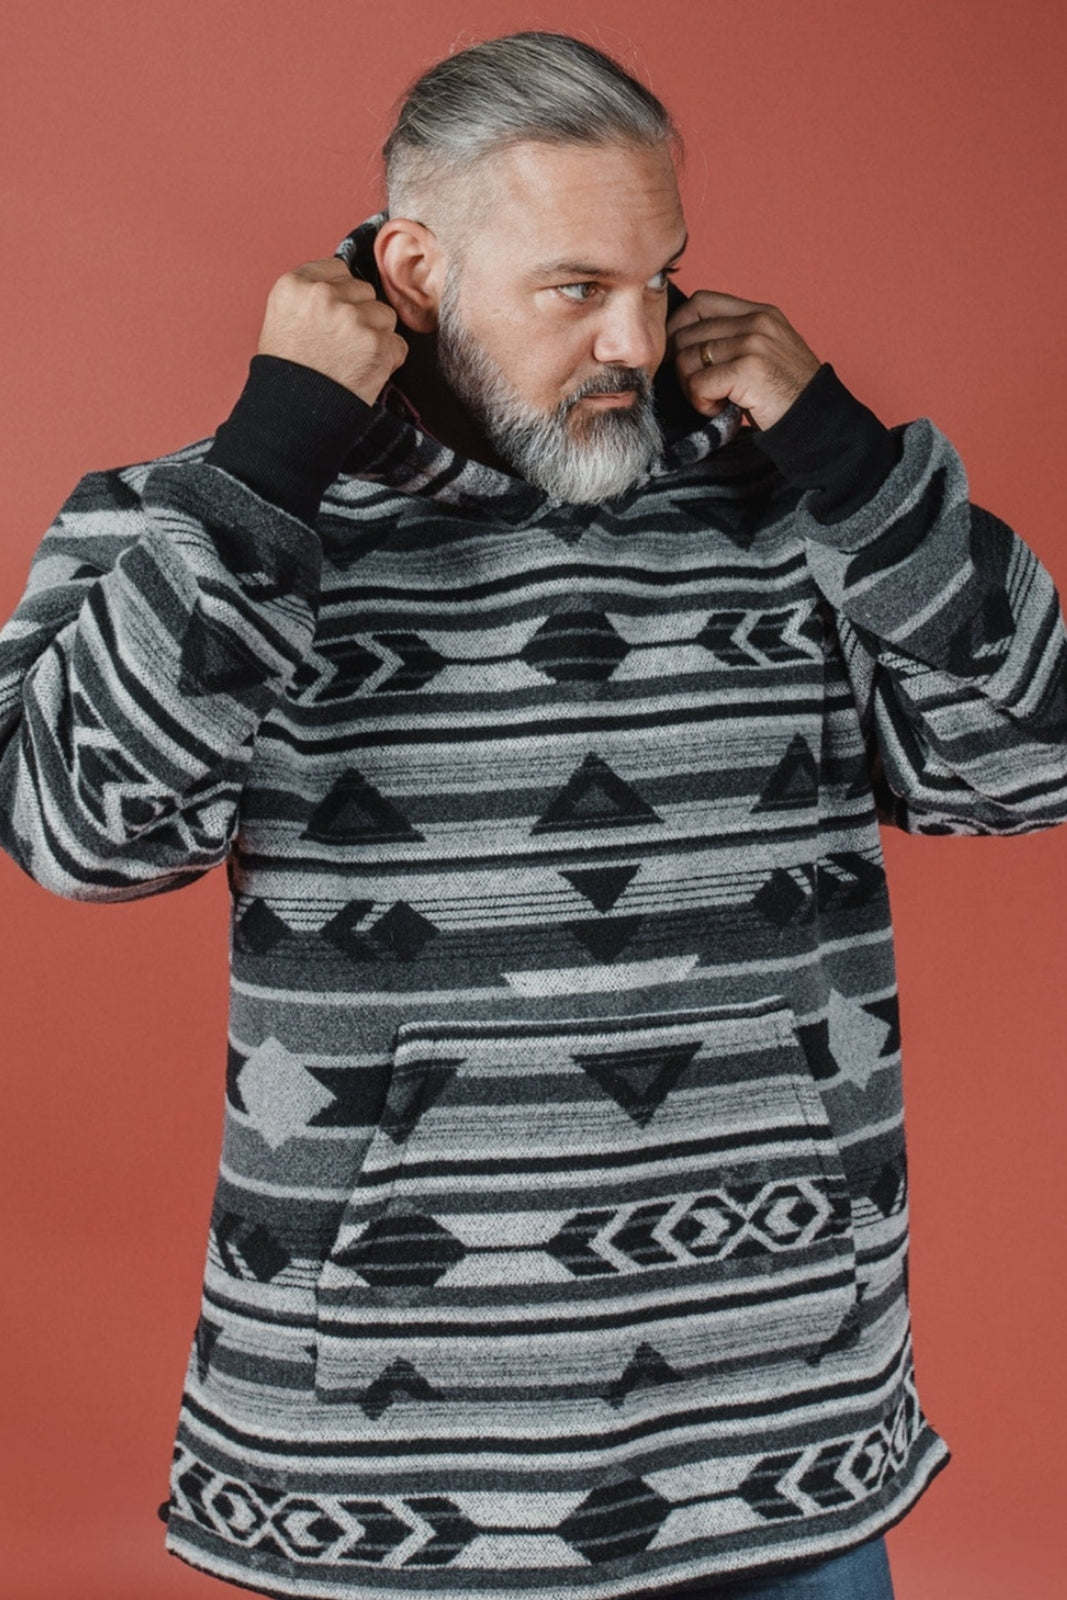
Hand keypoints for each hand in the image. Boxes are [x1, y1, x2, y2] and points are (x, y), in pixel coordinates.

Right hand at [257, 258, 407, 404]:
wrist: (293, 415)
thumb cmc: (288, 374)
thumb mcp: (282, 320)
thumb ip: (311, 297)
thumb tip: (344, 285)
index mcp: (294, 286)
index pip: (337, 270)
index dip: (341, 295)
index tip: (335, 315)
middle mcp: (323, 296)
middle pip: (364, 291)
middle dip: (360, 315)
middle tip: (341, 345)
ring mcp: (352, 318)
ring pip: (385, 315)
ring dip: (376, 337)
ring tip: (352, 360)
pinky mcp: (376, 344)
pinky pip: (397, 345)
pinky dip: (387, 361)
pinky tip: (364, 372)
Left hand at [667, 291, 820, 429]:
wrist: (817, 421)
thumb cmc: (787, 395)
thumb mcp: (765, 353)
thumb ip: (734, 339)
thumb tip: (684, 342)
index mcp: (760, 313)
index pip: (701, 301)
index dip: (679, 326)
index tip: (679, 354)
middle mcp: (756, 322)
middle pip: (688, 332)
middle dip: (683, 366)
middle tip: (701, 389)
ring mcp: (753, 344)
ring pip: (688, 359)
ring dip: (692, 388)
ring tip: (715, 401)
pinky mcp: (748, 370)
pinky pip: (699, 384)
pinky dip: (701, 403)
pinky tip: (720, 410)